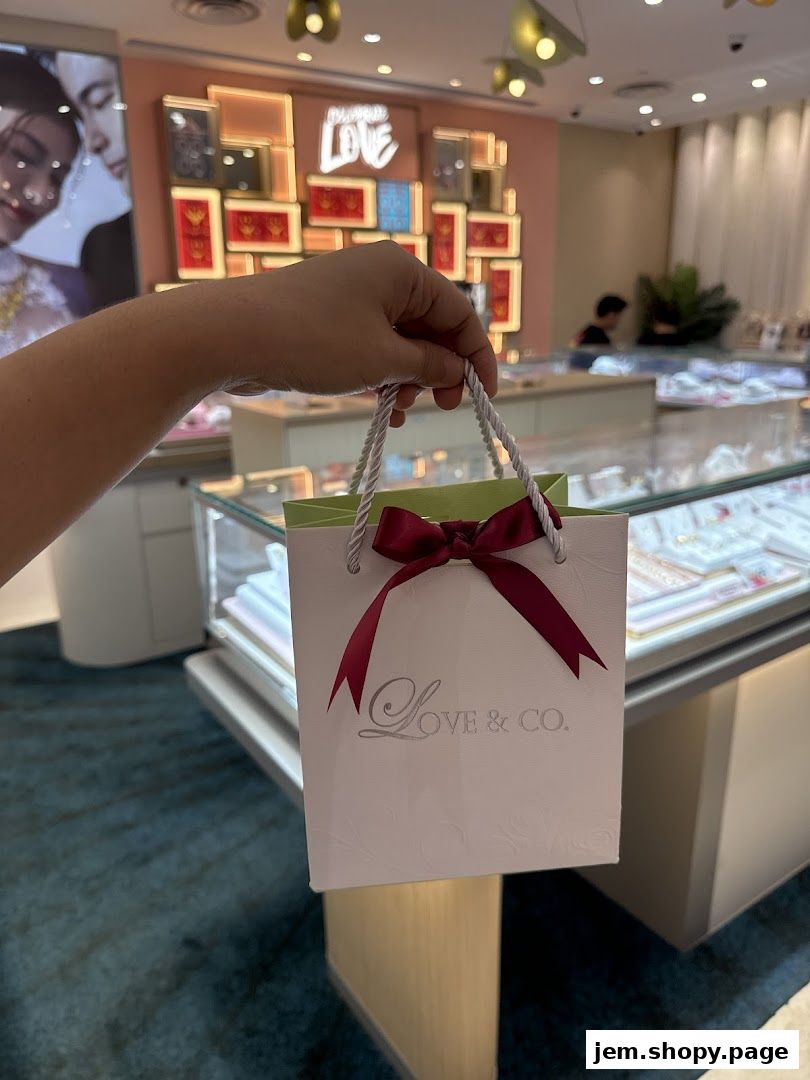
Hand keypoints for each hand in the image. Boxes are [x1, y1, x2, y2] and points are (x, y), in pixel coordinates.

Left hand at [200, 241, 496, 426]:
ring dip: (409, 380)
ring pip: (400, 342)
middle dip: (440, 370)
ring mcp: (351, 299)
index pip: (459, 312)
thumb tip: (455, 369)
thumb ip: (428, 365)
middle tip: (442, 408)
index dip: (477, 355)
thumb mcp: (383, 359)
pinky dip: (382, 377)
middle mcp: (380, 278)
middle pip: (431, 326)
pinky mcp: (328, 322)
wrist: (231, 336)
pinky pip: (371, 349)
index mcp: (402, 272)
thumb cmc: (314, 341)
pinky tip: (382, 410)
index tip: (484, 395)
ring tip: (401, 412)